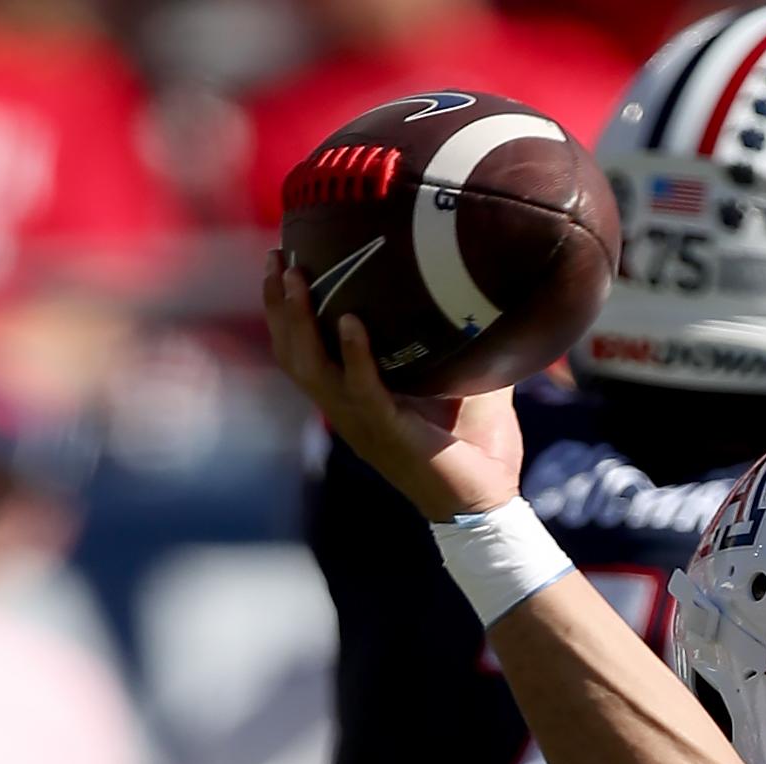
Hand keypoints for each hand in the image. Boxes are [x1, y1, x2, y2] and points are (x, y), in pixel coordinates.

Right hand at [260, 252, 523, 520]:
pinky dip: (354, 356)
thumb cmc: (477, 449)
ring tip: (297, 277)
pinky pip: (363, 391)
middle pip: (293, 355)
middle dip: (279, 306)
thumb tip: (487, 293)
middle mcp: (348, 412)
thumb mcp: (465, 383)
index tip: (283, 262)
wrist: (488, 504)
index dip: (285, 312)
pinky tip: (350, 323)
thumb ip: (464, 343)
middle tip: (276, 258)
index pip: (303, 353)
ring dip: (300, 322)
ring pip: (313, 370)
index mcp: (354, 401)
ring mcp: (363, 425)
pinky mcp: (389, 434)